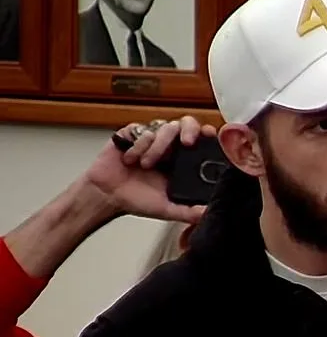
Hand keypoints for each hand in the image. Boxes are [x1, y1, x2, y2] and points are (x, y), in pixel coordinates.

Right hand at [83, 115, 216, 223]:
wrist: (108, 195)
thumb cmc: (137, 200)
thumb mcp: (168, 209)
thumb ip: (189, 212)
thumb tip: (209, 212)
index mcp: (182, 160)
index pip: (201, 139)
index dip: (206, 134)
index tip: (209, 136)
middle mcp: (169, 146)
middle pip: (186, 123)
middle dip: (189, 130)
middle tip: (187, 143)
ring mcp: (151, 138)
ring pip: (165, 127)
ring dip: (157, 147)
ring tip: (145, 165)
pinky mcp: (132, 133)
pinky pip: (141, 130)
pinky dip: (138, 146)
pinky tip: (131, 159)